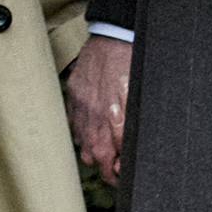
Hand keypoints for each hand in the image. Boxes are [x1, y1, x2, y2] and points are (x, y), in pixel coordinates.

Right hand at [68, 41, 128, 181]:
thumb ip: (130, 132)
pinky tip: (93, 125)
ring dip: (93, 149)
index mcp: (111, 123)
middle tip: (116, 166)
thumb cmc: (132, 67)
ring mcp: (80, 106)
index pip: (109, 163)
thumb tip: (125, 157)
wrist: (114, 37)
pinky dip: (82, 129)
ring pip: (81, 141)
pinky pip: (74, 121)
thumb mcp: (138, 103)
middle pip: (92, 157)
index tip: (123, 174)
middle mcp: (92, 118)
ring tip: (105, 147)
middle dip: (104, 166)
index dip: (116, 174)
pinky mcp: (73, 94)